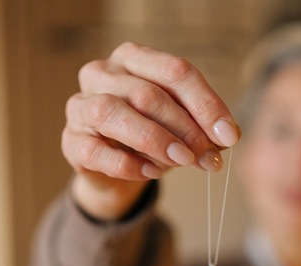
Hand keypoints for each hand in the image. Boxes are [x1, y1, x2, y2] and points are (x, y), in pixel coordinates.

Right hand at [62, 42, 239, 219]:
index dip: (206, 104)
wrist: (115, 167)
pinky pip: (95, 151)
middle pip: (146, 93)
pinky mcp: (71, 141)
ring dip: (155, 140)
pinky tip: (153, 173)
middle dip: (185, 127)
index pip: (174, 72)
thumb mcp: (181, 125)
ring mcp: (80, 106)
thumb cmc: (151, 134)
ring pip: (112, 113)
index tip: (229, 135)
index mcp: (133, 58)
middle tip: (208, 155)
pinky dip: (128, 164)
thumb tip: (227, 137)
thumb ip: (203, 126)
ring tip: (183, 161)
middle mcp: (101, 74)